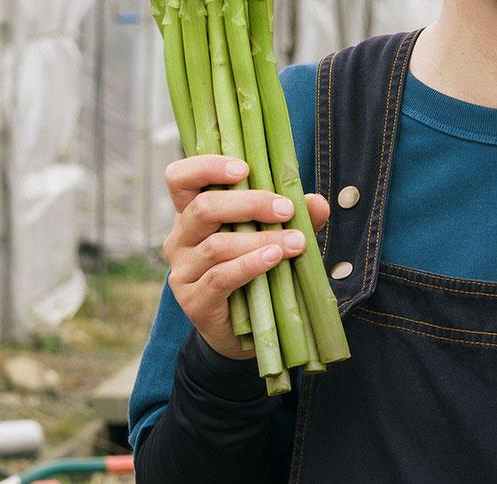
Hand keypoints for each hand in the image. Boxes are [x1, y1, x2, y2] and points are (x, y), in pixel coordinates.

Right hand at [161, 155, 330, 359]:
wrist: (241, 330)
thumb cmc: (256, 270)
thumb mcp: (273, 235)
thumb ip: (292, 216)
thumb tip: (317, 203)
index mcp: (191, 213)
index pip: (179, 178)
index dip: (206, 166)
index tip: (244, 169)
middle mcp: (179, 239)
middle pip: (202, 208)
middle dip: (249, 203)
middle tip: (286, 209)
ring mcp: (182, 271)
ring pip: (216, 245)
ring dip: (260, 239)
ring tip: (295, 241)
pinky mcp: (193, 301)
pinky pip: (220, 277)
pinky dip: (251, 264)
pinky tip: (275, 257)